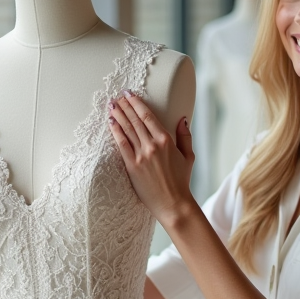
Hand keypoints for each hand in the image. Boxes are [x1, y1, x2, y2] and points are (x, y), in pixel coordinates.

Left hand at [107, 92, 195, 225]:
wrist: (173, 203)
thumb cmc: (181, 181)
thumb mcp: (189, 156)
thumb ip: (185, 136)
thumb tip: (182, 119)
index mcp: (166, 140)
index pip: (148, 116)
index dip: (137, 103)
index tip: (129, 95)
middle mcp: (152, 145)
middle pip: (135, 120)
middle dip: (125, 106)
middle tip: (117, 97)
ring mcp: (141, 155)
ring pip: (127, 130)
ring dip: (118, 115)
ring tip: (111, 105)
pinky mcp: (132, 166)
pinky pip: (121, 145)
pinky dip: (115, 132)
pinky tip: (110, 123)